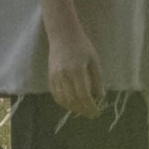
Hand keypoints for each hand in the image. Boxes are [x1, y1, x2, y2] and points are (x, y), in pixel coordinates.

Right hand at [39, 0, 103, 117]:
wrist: (63, 34)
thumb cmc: (82, 45)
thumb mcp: (94, 60)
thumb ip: (97, 79)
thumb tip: (99, 96)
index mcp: (77, 71)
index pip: (83, 95)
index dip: (90, 107)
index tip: (96, 112)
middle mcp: (64, 75)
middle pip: (73, 100)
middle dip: (83, 110)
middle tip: (91, 114)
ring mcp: (55, 76)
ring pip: (62, 99)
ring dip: (72, 108)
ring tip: (82, 110)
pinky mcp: (50, 76)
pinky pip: (55, 94)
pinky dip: (63, 102)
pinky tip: (70, 104)